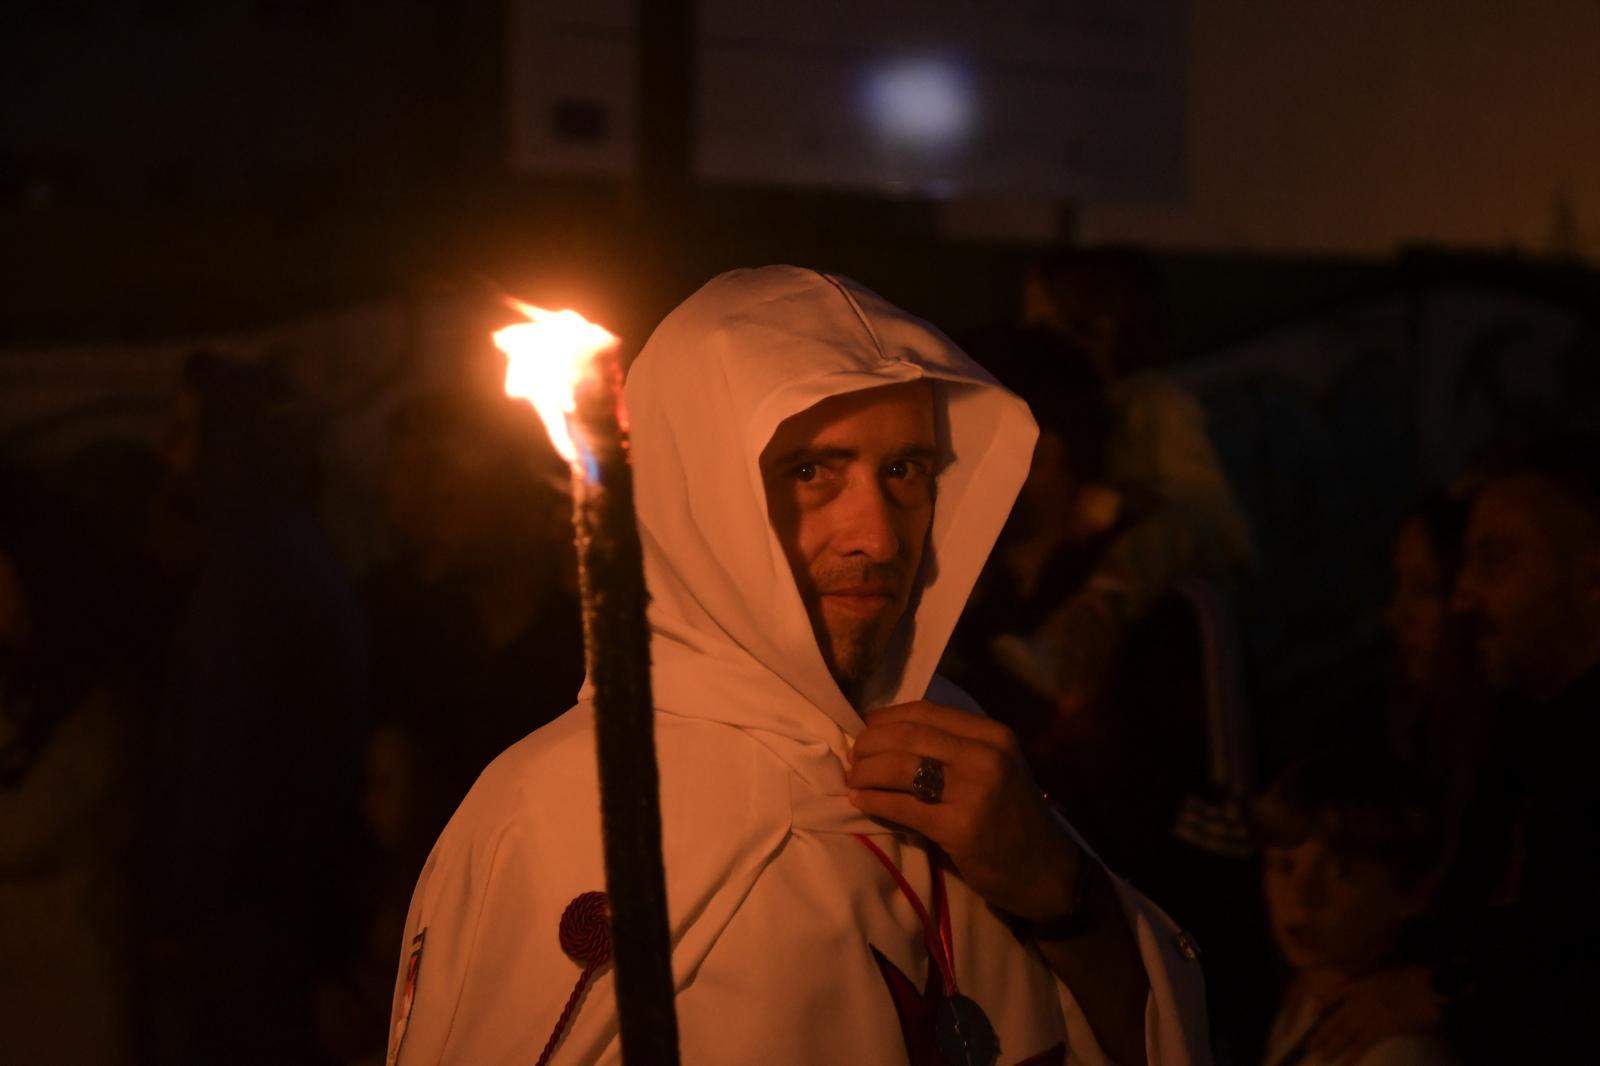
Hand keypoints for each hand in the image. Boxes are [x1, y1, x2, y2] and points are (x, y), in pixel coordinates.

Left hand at [846, 700, 1081, 919]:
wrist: (1048, 872)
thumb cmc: (1013, 819)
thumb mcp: (995, 768)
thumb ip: (953, 749)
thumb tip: (889, 735)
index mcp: (992, 734)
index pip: (925, 711)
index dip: (886, 719)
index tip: (865, 730)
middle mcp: (986, 754)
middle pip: (907, 735)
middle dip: (869, 745)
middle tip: (852, 759)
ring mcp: (975, 790)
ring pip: (900, 766)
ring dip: (866, 771)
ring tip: (853, 779)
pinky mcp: (961, 827)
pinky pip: (903, 806)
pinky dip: (874, 801)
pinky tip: (859, 801)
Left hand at [1309, 966, 1438, 1063]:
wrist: (1431, 987)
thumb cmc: (1419, 979)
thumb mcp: (1392, 973)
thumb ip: (1377, 982)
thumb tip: (1376, 990)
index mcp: (1362, 983)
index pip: (1336, 993)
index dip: (1324, 1003)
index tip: (1314, 1012)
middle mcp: (1359, 999)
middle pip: (1335, 1018)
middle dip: (1321, 1033)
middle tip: (1308, 1045)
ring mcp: (1368, 1014)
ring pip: (1343, 1033)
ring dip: (1330, 1046)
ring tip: (1319, 1056)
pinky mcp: (1380, 1029)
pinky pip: (1361, 1044)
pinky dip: (1352, 1056)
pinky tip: (1343, 1063)